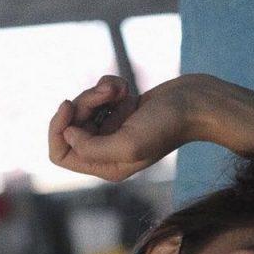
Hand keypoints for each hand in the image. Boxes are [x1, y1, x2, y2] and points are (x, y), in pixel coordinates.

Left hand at [48, 74, 194, 181]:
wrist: (196, 103)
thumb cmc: (167, 125)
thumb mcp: (127, 143)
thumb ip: (90, 147)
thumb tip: (66, 134)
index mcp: (105, 167)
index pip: (60, 154)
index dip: (57, 129)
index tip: (69, 106)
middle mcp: (106, 152)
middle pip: (71, 126)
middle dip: (84, 103)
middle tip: (106, 94)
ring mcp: (113, 130)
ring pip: (84, 107)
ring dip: (98, 92)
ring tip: (121, 89)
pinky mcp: (120, 110)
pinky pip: (99, 94)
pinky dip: (110, 85)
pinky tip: (127, 89)